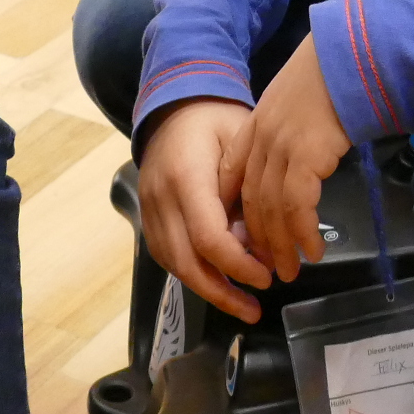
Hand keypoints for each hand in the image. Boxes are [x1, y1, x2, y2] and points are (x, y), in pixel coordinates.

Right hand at [139, 99, 270, 321]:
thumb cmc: (216, 120)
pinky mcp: (147, 216)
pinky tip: (217, 283)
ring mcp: (149, 208)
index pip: (209, 237)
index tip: (266, 276)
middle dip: (222, 292)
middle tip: (255, 308)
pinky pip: (166, 254)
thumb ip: (248, 190)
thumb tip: (259, 242)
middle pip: (186, 262)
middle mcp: (161, 198)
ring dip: (208, 289)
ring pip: (174, 264)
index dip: (238, 265)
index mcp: (187, 177)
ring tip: (242, 304)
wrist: (174, 105)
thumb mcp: (242, 140)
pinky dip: (192, 273)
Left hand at [236, 38, 351, 284]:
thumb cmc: (337, 72)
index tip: (241, 235)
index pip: (233, 175)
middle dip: (256, 239)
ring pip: (270, 210)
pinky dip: (303, 234)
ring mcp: (280, 147)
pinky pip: (296, 207)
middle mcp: (262, 138)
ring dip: (281, 245)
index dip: (235, 209)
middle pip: (248, 200)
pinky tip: (313, 250)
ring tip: (290, 270)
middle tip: (266, 266)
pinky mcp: (304, 157)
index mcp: (256, 124)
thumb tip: (304, 157)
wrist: (353, 53)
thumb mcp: (301, 99)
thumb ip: (292, 127)